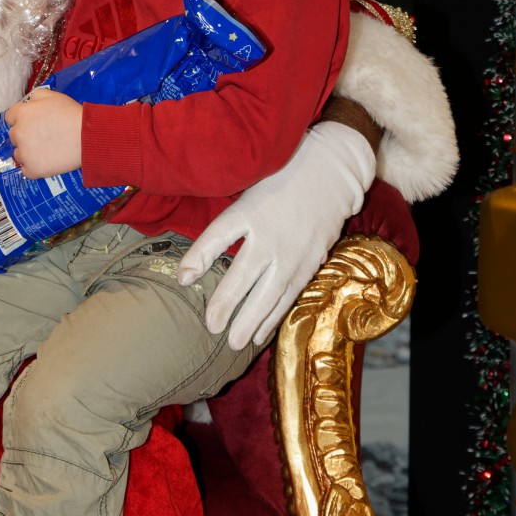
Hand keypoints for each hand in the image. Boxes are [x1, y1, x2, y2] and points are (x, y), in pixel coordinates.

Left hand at [3, 86, 82, 178]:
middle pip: (14, 136)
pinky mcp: (33, 169)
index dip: (21, 119)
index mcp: (22, 114)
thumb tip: (28, 103)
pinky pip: (26, 170)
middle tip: (43, 137)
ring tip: (47, 150)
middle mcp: (19, 133)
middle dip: (25, 135)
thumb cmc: (71, 114)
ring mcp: (25, 153)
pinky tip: (46, 162)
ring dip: (28, 152)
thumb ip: (35, 97)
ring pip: (19, 154)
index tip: (33, 123)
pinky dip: (34, 167)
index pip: (10, 117)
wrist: (87, 137)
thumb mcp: (53, 96)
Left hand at [176, 119, 376, 348]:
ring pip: (270, 294)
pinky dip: (274, 316)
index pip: (218, 235)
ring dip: (252, 321)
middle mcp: (271, 235)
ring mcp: (294, 252)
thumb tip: (195, 257)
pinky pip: (290, 295)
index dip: (198, 257)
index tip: (183, 279)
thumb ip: (225, 221)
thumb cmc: (281, 178)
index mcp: (250, 210)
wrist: (332, 172)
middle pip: (244, 276)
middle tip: (211, 328)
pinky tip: (262, 335)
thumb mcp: (248, 187)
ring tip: (235, 343)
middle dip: (227, 305)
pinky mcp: (311, 262)